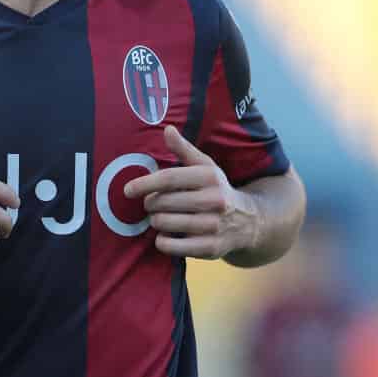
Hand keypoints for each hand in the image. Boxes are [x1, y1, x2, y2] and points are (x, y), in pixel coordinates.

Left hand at [123, 126, 260, 259]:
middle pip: (164, 202)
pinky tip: (165, 235)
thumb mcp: (205, 167)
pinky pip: (173, 246)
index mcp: (209, 177)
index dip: (145, 183)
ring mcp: (213, 225)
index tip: (128, 189)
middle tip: (150, 204)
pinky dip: (163, 242)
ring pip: (165, 223)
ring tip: (159, 218)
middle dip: (150, 204)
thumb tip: (168, 130)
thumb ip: (184, 149)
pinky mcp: (211, 248)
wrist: (249, 221)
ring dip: (155, 221)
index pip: (169, 178)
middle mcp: (214, 200)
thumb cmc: (217, 189)